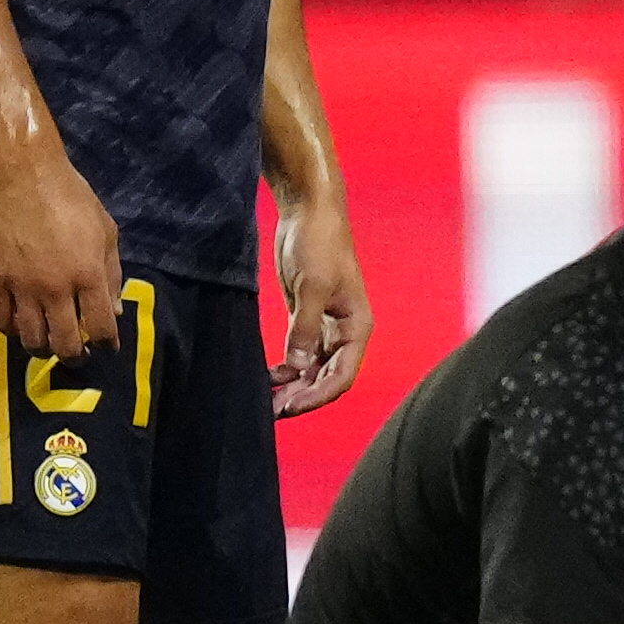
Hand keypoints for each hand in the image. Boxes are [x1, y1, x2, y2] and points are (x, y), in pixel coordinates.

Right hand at [0, 144, 121, 361]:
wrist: (24, 176)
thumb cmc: (72, 198)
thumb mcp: (106, 231)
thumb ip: (112, 274)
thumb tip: (115, 310)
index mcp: (89, 275)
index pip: (101, 326)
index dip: (107, 344)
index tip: (107, 349)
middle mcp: (56, 288)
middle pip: (65, 342)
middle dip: (75, 356)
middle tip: (78, 355)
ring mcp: (23, 287)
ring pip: (30, 339)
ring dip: (42, 349)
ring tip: (49, 345)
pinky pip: (1, 321)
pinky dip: (12, 332)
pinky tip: (21, 328)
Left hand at [269, 187, 369, 416]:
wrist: (309, 211)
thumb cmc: (319, 244)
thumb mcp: (312, 287)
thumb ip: (305, 329)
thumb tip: (298, 366)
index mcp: (356, 326)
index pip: (342, 376)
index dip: (317, 396)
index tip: (288, 408)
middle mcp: (345, 332)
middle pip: (328, 378)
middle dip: (303, 397)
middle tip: (271, 412)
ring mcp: (326, 326)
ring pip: (313, 370)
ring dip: (293, 387)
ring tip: (266, 401)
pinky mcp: (307, 317)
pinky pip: (300, 354)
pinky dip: (286, 369)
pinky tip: (268, 377)